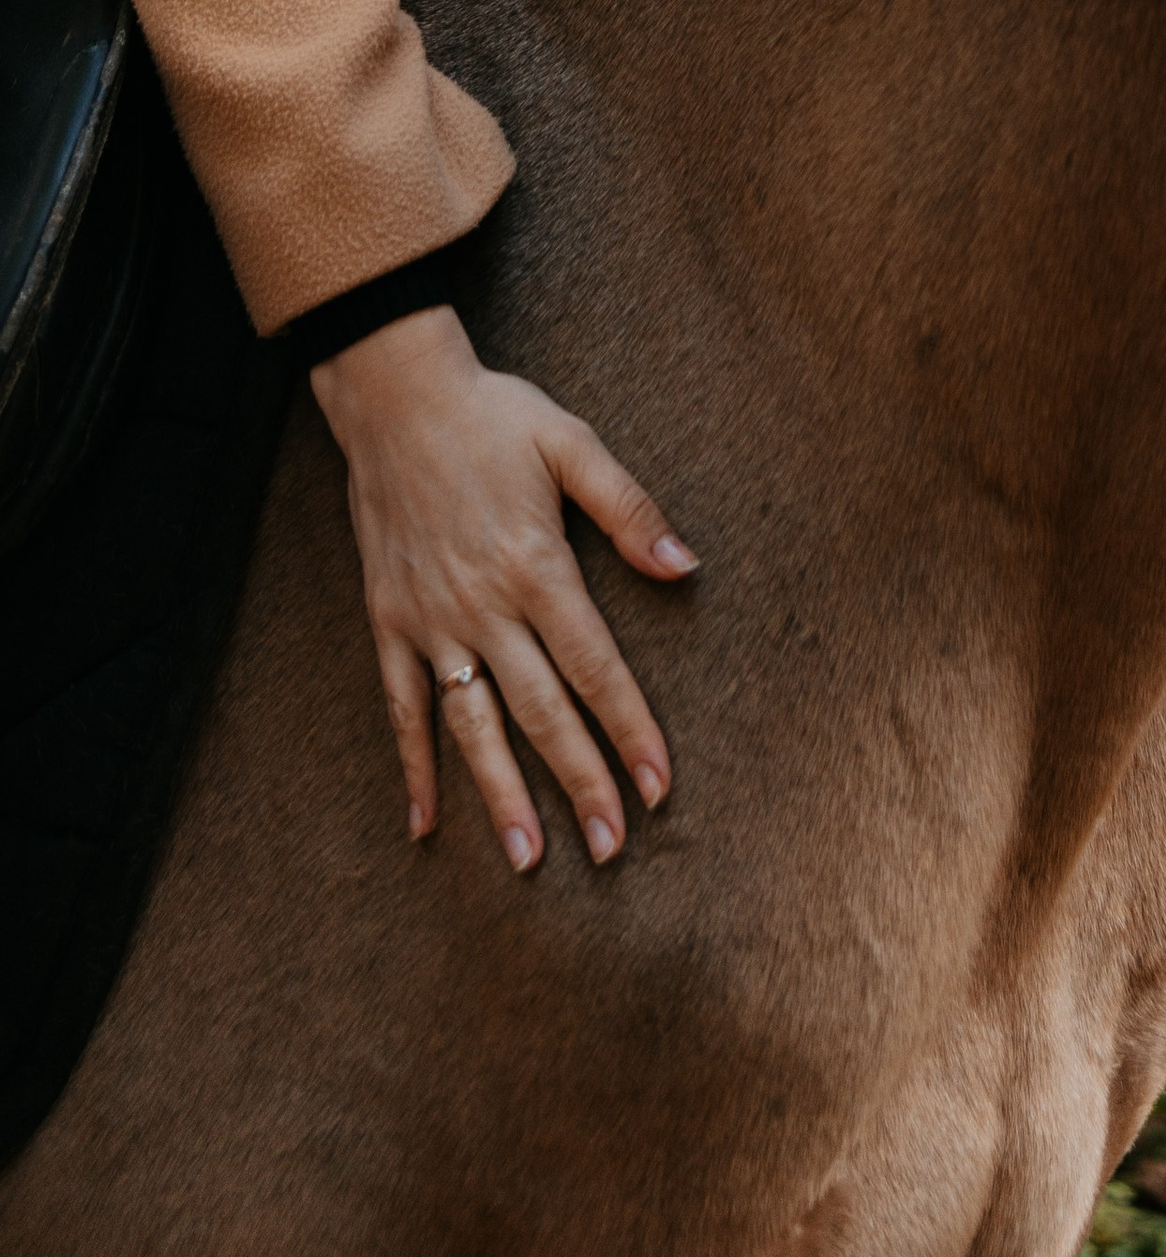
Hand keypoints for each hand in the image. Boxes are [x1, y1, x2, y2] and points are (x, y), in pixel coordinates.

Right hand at [310, 304, 697, 871]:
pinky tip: (426, 822)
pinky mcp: (388, 620)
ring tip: (529, 859)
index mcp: (535, 567)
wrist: (394, 396)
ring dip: (502, 794)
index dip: (631, 729)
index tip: (659, 787)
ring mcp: (431, 620)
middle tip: (611, 849)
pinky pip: (401, 706)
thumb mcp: (573, 445)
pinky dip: (414, 765)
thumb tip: (685, 566)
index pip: (596, 668)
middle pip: (542, 712)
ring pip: (472, 724)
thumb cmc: (495, 416)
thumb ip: (629, 509)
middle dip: (580, 783)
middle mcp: (483, 606)